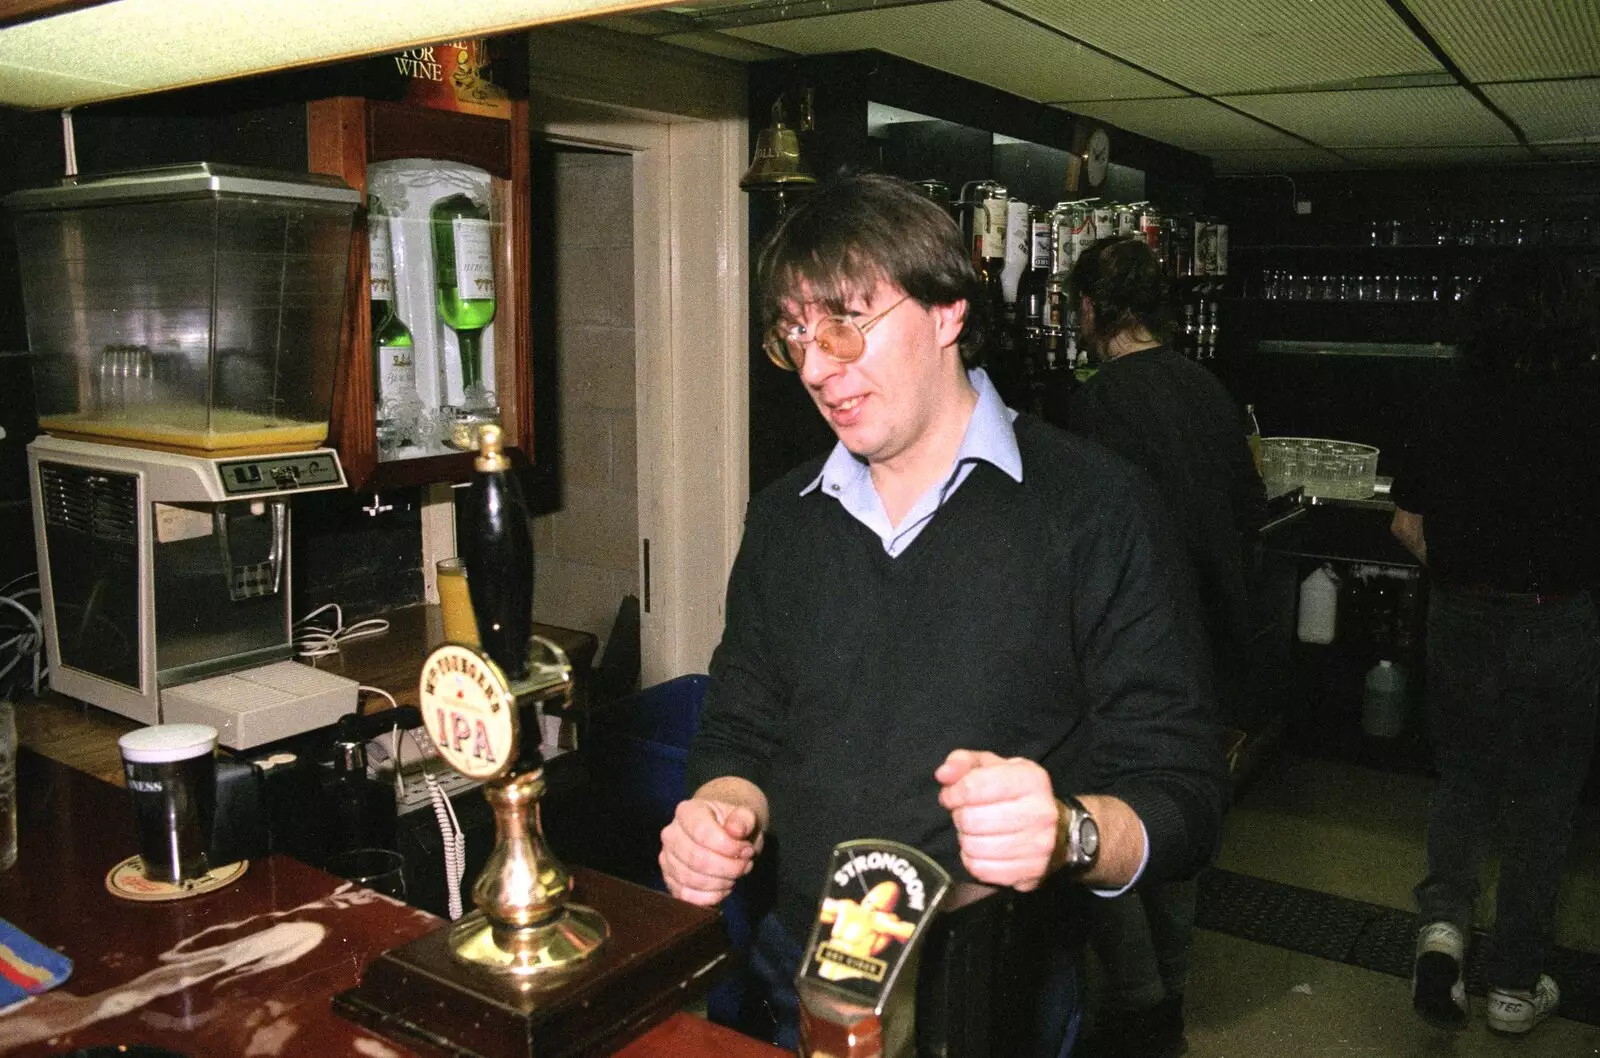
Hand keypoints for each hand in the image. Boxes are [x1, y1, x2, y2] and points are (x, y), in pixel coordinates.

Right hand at [659, 797, 761, 905]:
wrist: (725, 832)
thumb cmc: (734, 823)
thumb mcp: (746, 815)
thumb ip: (744, 820)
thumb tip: (735, 830)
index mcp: (687, 811)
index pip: (702, 832)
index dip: (729, 846)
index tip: (747, 849)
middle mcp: (671, 834)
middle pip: (696, 859)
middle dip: (728, 867)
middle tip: (745, 863)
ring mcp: (667, 859)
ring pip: (691, 880)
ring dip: (721, 881)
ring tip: (736, 872)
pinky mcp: (671, 881)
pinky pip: (687, 897)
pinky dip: (711, 896)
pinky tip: (724, 886)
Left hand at [936, 749, 1058, 891]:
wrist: (1059, 830)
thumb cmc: (1017, 793)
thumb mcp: (993, 767)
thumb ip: (964, 763)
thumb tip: (943, 774)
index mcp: (1031, 779)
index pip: (973, 787)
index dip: (953, 792)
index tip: (952, 795)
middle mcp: (1040, 813)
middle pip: (971, 820)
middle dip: (960, 816)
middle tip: (967, 814)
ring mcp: (1038, 847)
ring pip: (974, 847)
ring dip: (966, 839)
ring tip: (976, 831)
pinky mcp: (1030, 873)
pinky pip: (981, 870)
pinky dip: (973, 860)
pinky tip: (984, 849)